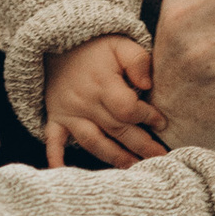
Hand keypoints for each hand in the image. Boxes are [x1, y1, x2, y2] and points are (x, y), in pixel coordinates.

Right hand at [43, 35, 165, 168]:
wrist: (57, 44)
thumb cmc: (96, 47)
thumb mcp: (121, 45)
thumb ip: (137, 61)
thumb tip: (147, 84)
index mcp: (103, 83)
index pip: (127, 108)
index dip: (146, 117)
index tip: (161, 122)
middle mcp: (85, 102)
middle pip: (116, 129)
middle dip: (141, 145)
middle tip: (161, 158)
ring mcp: (69, 113)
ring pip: (93, 142)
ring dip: (114, 157)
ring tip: (134, 168)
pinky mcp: (56, 119)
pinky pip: (53, 141)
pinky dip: (56, 157)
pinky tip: (61, 172)